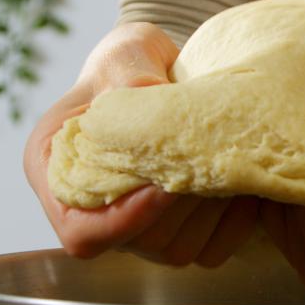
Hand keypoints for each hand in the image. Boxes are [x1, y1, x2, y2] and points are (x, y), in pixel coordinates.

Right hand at [24, 23, 258, 265]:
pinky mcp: (181, 230)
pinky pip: (211, 249)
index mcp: (57, 172)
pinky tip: (246, 183)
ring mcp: (141, 227)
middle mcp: (96, 210)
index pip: (80, 230)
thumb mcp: (125, 54)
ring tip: (231, 164)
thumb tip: (146, 94)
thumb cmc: (131, 63)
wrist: (165, 74)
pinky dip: (235, 222)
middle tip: (214, 161)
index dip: (124, 220)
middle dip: (182, 206)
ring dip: (212, 213)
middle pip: (138, 243)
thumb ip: (130, 74)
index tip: (164, 184)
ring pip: (178, 250)